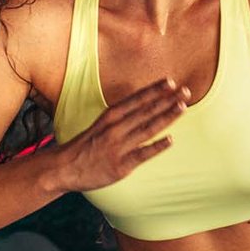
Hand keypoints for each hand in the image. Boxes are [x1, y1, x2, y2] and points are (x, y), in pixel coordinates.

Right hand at [52, 79, 186, 191]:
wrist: (63, 168)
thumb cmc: (86, 146)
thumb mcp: (101, 125)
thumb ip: (122, 117)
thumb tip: (144, 107)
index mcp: (110, 117)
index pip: (136, 100)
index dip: (154, 90)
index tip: (171, 82)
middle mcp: (115, 129)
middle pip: (146, 111)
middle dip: (167, 100)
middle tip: (186, 91)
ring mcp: (118, 147)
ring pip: (147, 129)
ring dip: (166, 117)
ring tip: (183, 107)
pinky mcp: (121, 165)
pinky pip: (142, 154)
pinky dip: (157, 146)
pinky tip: (171, 140)